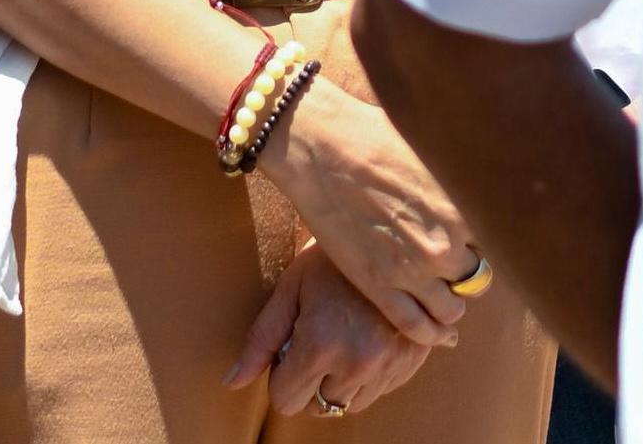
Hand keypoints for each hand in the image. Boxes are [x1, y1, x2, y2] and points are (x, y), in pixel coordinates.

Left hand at [226, 244, 432, 418]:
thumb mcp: (290, 288)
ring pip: (349, 404)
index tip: (291, 346)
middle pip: (318, 408)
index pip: (285, 401)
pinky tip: (368, 337)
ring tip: (344, 337)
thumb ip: (261, 339)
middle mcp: (357, 363)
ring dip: (341, 382)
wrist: (392, 234)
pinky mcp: (411, 362)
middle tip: (318, 338)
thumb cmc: (333, 257)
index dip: (281, 376)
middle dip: (310, 382)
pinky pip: (379, 391)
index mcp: (320, 344)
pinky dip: (369, 375)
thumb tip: (231, 382)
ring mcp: (389, 364)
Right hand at [259, 77, 477, 345]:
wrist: (322, 148)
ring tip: (447, 294)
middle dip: (470, 271)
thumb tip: (487, 173)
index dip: (487, 241)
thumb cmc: (376, 136)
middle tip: (459, 264)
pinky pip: (417, 326)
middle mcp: (445, 244)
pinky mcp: (379, 287)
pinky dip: (431, 334)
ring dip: (453, 303)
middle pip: (478, 277)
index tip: (477, 240)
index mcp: (464, 207)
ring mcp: (412, 271)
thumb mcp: (436, 151)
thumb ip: (463, 179)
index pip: (499, 241)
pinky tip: (439, 333)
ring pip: (452, 309)